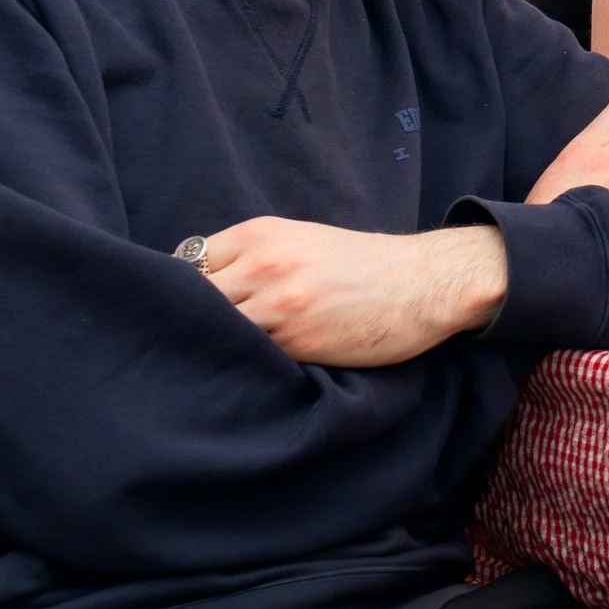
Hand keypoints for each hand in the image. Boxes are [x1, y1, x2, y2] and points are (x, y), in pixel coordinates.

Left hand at [196, 218, 506, 366]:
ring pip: (213, 334)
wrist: (426, 282)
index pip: (186, 265)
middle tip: (189, 347)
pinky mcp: (296, 343)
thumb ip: (254, 259)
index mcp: (261, 234)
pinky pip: (247, 360)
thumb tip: (201, 295)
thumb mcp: (304, 242)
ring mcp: (278, 305)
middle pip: (191, 302)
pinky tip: (246, 374)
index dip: (181, 294)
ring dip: (212, 351)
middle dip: (188, 325)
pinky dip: (241, 369)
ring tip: (214, 365)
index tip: (187, 313)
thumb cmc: (366, 266)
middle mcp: (263, 265)